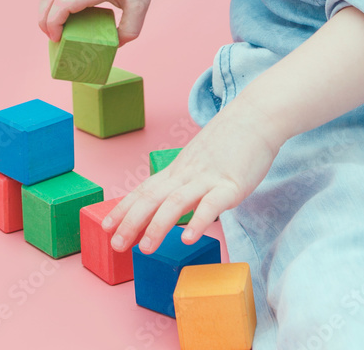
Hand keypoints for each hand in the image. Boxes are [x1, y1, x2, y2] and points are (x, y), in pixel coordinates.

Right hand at [39, 0, 165, 44]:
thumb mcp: (141, 7)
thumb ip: (129, 31)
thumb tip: (113, 45)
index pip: (63, 2)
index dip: (53, 23)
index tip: (58, 38)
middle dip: (43, 20)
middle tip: (53, 37)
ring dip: (45, 8)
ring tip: (54, 26)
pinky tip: (63, 10)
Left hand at [100, 95, 281, 255]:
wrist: (257, 115)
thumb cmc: (231, 139)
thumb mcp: (200, 158)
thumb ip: (187, 178)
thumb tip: (173, 199)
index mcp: (179, 169)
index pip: (145, 189)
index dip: (124, 208)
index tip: (105, 225)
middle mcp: (187, 173)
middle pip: (153, 197)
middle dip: (131, 222)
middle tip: (115, 245)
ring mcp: (208, 178)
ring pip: (176, 202)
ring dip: (158, 226)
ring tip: (145, 248)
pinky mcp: (232, 184)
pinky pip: (212, 204)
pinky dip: (198, 221)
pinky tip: (188, 238)